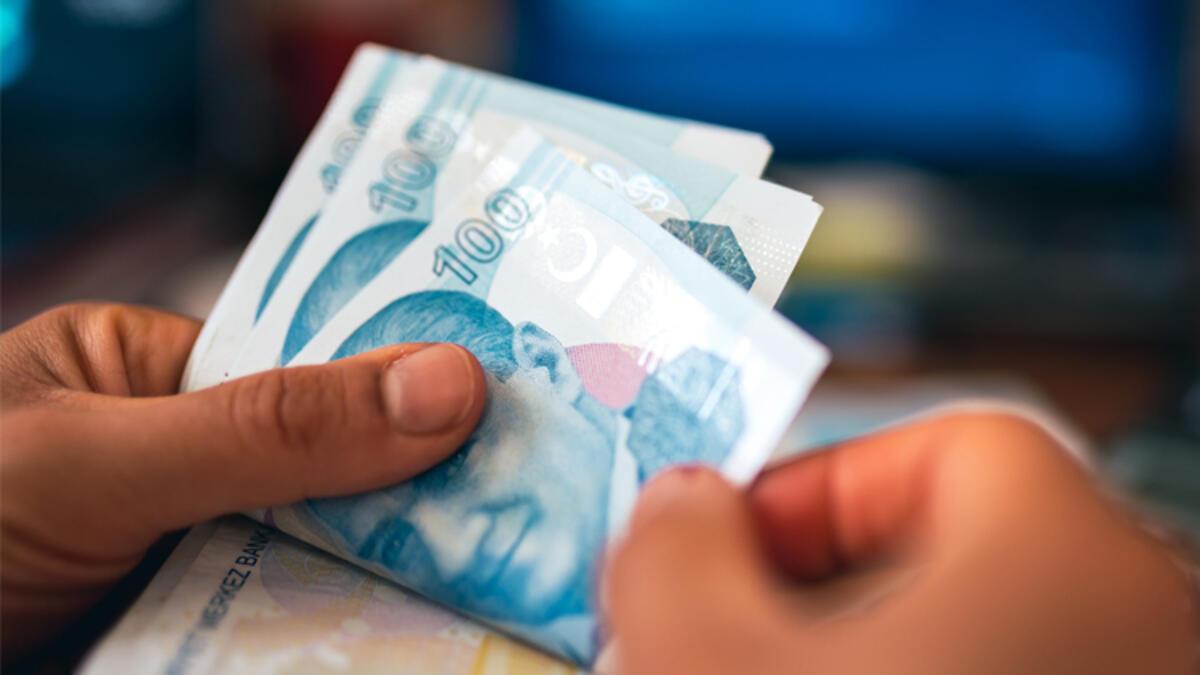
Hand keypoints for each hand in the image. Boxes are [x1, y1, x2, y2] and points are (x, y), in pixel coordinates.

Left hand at [0, 303, 485, 655]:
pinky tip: (420, 646)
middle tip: (538, 513)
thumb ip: (267, 427)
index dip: (410, 385)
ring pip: (314, 571)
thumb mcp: (98, 460)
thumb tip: (453, 383)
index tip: (520, 408)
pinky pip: (279, 640)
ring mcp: (175, 562)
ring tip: (503, 591)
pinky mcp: (177, 639)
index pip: (310, 366)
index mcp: (147, 375)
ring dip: (386, 591)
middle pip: (328, 476)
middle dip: (414, 502)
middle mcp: (175, 463)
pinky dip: (337, 647)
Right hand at [606, 411, 1196, 674]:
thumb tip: (678, 504)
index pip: (952, 447)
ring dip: (850, 648)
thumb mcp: (708, 664)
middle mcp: (1137, 617)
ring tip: (757, 674)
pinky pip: (1004, 673)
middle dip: (811, 587)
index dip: (815, 484)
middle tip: (722, 638)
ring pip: (971, 637)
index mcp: (1069, 554)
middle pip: (956, 552)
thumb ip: (672, 554)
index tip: (720, 551)